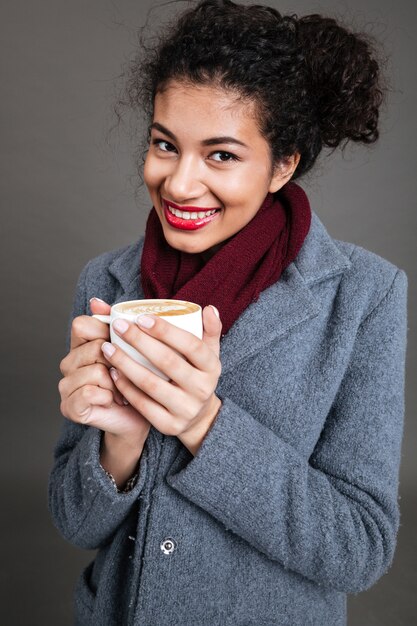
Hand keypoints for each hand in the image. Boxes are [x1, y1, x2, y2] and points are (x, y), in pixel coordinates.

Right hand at [58, 298, 150, 449]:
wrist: (138, 419)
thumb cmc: (138, 382)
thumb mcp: (132, 350)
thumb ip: (117, 324)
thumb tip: (96, 301)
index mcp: (81, 346)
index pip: (81, 324)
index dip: (104, 331)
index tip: (121, 344)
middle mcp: (69, 363)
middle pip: (93, 347)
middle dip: (118, 362)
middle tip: (126, 374)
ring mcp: (67, 385)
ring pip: (94, 371)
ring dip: (116, 382)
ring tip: (123, 390)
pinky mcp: (70, 406)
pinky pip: (89, 392)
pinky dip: (107, 397)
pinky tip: (114, 401)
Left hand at [101, 305, 222, 454]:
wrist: (199, 418)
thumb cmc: (197, 375)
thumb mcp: (209, 353)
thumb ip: (209, 330)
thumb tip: (209, 309)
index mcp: (211, 366)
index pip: (191, 345)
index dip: (166, 331)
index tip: (140, 317)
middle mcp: (202, 388)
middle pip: (168, 362)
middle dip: (140, 342)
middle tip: (118, 326)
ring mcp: (186, 409)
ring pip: (151, 384)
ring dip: (126, 364)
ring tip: (108, 347)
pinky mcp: (169, 425)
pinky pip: (143, 404)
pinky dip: (126, 387)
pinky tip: (113, 372)